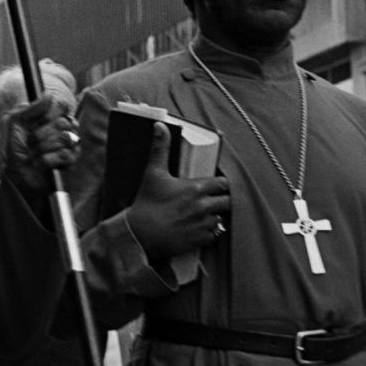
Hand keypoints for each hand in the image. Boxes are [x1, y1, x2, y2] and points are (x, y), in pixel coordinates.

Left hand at [0, 94, 77, 194]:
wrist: (15, 177)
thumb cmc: (12, 151)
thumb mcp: (12, 124)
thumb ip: (29, 108)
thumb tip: (49, 95)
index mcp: (48, 117)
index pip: (60, 106)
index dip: (48, 115)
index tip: (35, 123)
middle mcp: (61, 128)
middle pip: (63, 122)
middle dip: (41, 135)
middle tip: (30, 143)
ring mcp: (68, 144)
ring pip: (66, 138)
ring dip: (43, 148)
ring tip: (34, 155)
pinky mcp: (71, 160)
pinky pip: (67, 154)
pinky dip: (49, 160)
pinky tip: (40, 163)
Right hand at [123, 123, 231, 263]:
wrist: (138, 234)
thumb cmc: (146, 202)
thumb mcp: (152, 173)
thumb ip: (160, 148)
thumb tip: (160, 125)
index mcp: (196, 189)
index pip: (223, 184)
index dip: (220, 184)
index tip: (215, 185)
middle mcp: (203, 207)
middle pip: (227, 202)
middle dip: (221, 200)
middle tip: (210, 200)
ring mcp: (202, 225)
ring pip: (220, 219)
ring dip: (214, 216)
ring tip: (202, 214)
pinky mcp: (198, 241)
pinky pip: (213, 235)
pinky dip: (208, 232)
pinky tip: (197, 228)